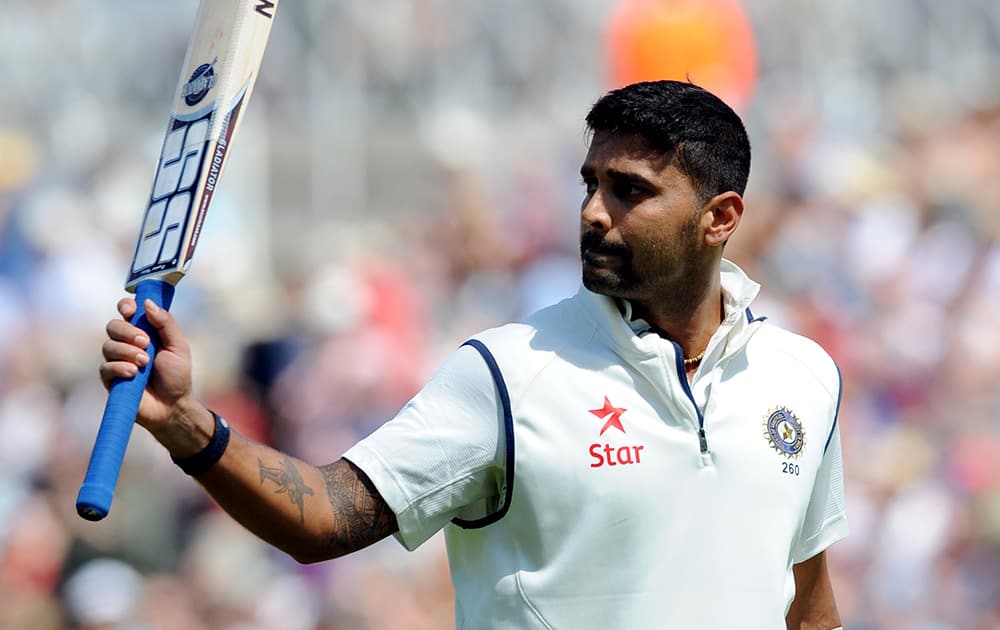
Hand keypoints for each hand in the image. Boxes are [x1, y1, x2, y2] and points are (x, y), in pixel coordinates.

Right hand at [99, 298, 197, 436]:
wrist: (173, 405)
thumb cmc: (177, 375)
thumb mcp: (178, 346)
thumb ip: (165, 323)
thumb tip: (147, 303)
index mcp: (143, 331)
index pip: (126, 311)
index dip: (125, 307)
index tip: (131, 310)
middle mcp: (127, 343)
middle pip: (113, 326)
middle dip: (128, 332)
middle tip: (146, 343)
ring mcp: (117, 361)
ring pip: (108, 346)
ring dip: (127, 352)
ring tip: (144, 363)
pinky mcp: (110, 379)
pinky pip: (105, 367)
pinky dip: (120, 367)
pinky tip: (133, 374)